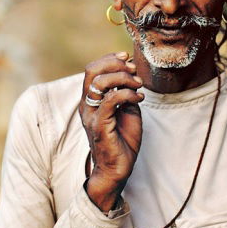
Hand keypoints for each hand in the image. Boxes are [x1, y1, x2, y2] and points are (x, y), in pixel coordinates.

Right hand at [80, 51, 143, 211]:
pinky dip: (127, 94)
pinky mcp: (99, 125)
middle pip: (92, 71)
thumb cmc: (122, 140)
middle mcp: (87, 105)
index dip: (109, 59)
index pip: (92, 69)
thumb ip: (126, 92)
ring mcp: (91, 115)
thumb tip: (133, 75)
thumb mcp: (127, 110)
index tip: (127, 58)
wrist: (117, 169)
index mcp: (91, 100)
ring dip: (124, 78)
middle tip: (133, 69)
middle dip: (115, 64)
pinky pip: (110, 101)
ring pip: (100, 83)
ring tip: (138, 85)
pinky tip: (139, 98)